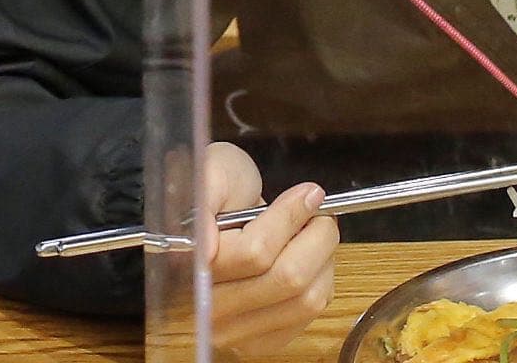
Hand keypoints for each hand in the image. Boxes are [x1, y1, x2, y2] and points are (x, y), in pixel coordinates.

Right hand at [201, 141, 337, 359]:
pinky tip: (310, 263)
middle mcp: (208, 308)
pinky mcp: (259, 342)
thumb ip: (205, 201)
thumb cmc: (217, 187)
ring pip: (305, 300)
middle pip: (288, 279)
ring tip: (316, 237)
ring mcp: (234, 331)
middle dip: (318, 238)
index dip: (290, 219)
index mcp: (192, 265)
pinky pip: (309, 316)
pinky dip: (322, 284)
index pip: (256, 252)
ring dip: (324, 262)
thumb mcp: (211, 173)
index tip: (307, 194)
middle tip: (320, 215)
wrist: (214, 213)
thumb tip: (207, 248)